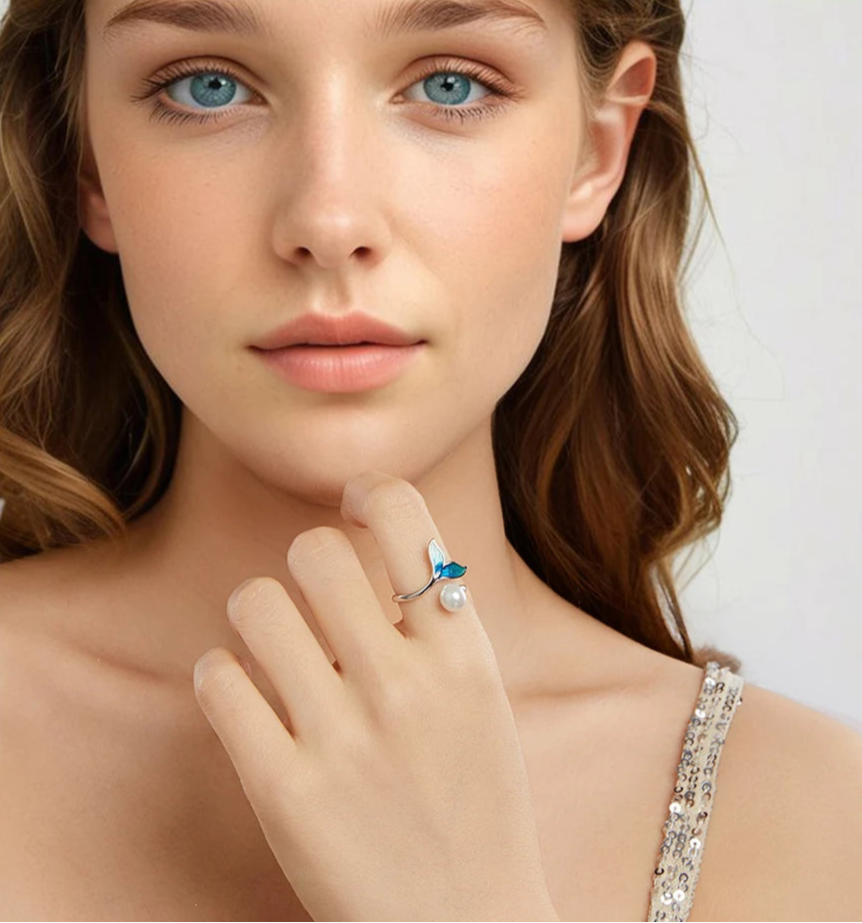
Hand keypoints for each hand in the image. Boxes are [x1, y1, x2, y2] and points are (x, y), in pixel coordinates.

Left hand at [192, 471, 558, 922]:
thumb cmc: (475, 806)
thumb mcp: (483, 701)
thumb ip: (440, 625)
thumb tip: (373, 543)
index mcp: (465, 656)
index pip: (408, 521)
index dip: (371, 493)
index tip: (354, 502)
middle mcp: (405, 686)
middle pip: (315, 551)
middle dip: (304, 559)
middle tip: (309, 593)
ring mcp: (343, 740)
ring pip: (256, 606)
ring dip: (256, 616)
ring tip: (272, 648)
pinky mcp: (285, 792)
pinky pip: (218, 682)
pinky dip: (221, 677)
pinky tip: (243, 697)